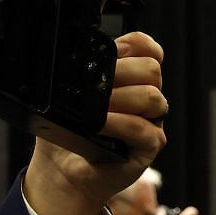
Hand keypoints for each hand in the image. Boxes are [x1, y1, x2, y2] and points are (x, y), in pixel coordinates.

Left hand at [23, 31, 167, 214]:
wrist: (62, 169)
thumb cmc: (64, 132)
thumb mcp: (65, 94)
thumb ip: (77, 72)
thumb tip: (73, 53)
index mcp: (130, 79)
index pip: (148, 49)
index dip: (133, 45)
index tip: (111, 54)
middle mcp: (145, 97)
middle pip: (152, 69)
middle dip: (120, 73)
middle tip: (95, 88)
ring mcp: (151, 121)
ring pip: (153, 97)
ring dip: (120, 99)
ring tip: (96, 110)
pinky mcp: (150, 146)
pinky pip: (142, 128)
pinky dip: (117, 124)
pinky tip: (98, 126)